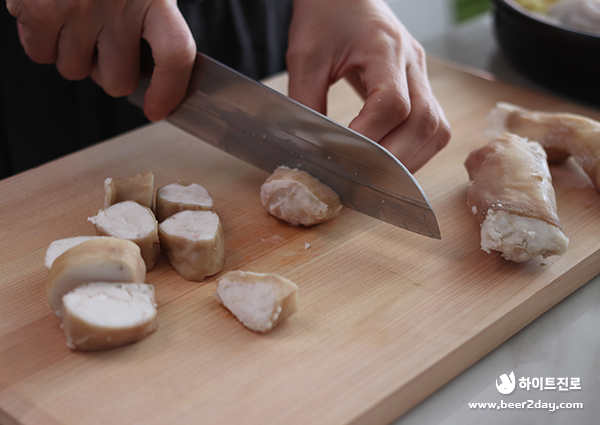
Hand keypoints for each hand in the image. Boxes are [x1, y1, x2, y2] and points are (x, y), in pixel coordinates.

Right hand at [6, 0, 195, 120]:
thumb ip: (154, 21)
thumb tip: (155, 75)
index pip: (175, 55)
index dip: (169, 90)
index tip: (159, 109)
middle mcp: (119, 3)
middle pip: (118, 82)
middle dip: (108, 72)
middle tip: (103, 46)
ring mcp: (78, 7)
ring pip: (75, 71)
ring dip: (72, 54)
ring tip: (73, 19)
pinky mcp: (40, 8)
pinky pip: (40, 55)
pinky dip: (41, 42)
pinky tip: (49, 15)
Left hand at [286, 0, 450, 171]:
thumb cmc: (326, 16)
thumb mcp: (306, 57)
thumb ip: (307, 102)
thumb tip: (310, 150)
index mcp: (384, 47)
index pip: (392, 103)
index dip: (370, 136)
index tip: (345, 155)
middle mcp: (413, 62)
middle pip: (424, 122)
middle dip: (395, 160)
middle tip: (365, 180)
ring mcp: (422, 74)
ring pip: (436, 128)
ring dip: (411, 160)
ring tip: (380, 176)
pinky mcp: (421, 86)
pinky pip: (432, 127)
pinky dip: (416, 151)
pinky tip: (392, 160)